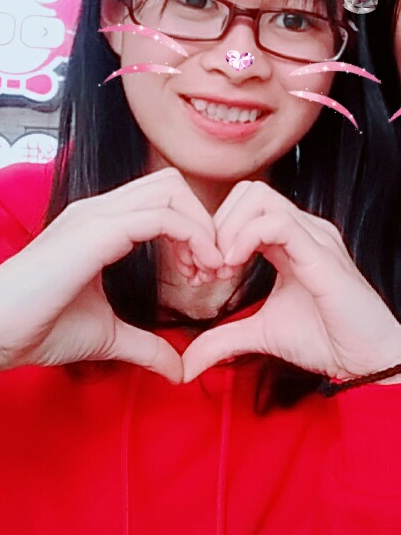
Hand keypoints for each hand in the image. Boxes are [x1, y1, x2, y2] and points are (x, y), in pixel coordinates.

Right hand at [0, 168, 223, 384]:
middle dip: (202, 221)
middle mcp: (100, 210)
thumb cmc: (39, 327)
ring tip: (206, 272)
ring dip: (200, 228)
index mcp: (101, 224)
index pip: (162, 199)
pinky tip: (196, 272)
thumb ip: (146, 346)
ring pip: (170, 192)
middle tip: (210, 268)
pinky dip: (191, 237)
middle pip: (171, 185)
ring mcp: (97, 215)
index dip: (192, 229)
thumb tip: (179, 369)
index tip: (202, 274)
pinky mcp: (96, 231)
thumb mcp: (108, 336)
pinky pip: (161, 216)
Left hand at [182, 181, 400, 382]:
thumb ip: (223, 338)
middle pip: (248, 192)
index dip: (215, 232)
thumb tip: (187, 362)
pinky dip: (246, 237)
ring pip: (258, 197)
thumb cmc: (325, 340)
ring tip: (221, 268)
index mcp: (289, 241)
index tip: (203, 272)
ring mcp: (313, 236)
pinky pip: (277, 222)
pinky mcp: (321, 253)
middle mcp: (302, 230)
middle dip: (217, 225)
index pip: (243, 207)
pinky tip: (234, 265)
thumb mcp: (260, 333)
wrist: (367, 362)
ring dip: (228, 229)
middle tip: (209, 267)